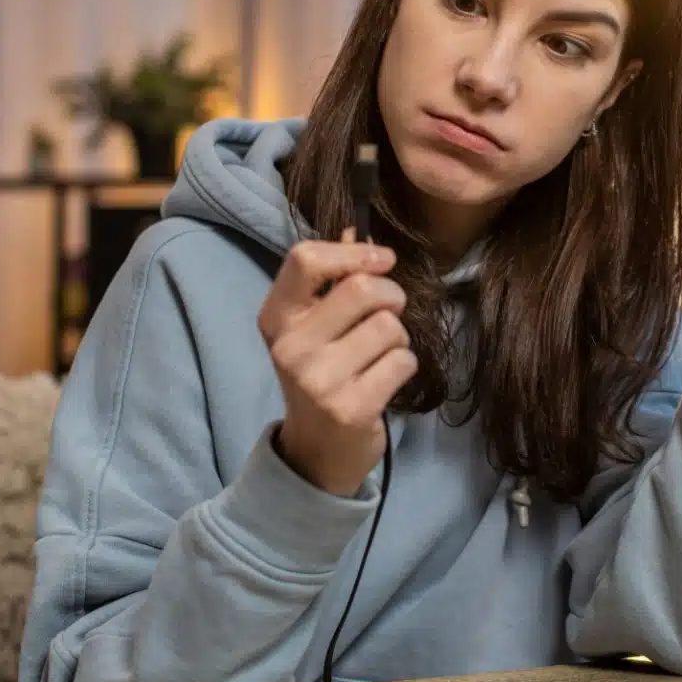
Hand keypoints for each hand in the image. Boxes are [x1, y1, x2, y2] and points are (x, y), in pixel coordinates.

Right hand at [257, 238, 416, 495]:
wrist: (317, 451)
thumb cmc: (323, 374)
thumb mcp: (312, 328)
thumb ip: (331, 283)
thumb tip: (359, 230)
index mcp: (276, 318)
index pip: (305, 258)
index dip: (354, 251)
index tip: (382, 259)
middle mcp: (290, 347)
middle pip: (362, 289)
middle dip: (391, 295)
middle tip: (390, 312)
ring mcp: (318, 380)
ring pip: (389, 327)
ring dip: (398, 338)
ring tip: (380, 356)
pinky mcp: (350, 408)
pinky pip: (402, 361)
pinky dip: (405, 366)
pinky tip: (385, 381)